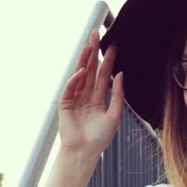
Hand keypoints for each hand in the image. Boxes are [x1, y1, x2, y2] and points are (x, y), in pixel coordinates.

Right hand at [58, 29, 124, 158]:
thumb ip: (118, 95)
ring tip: (89, 44)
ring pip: (80, 74)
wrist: (84, 152)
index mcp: (98, 98)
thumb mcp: (115, 115)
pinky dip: (75, 79)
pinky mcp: (65, 103)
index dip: (108, 59)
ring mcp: (75, 97)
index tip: (114, 45)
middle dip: (94, 52)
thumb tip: (121, 74)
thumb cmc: (99, 138)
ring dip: (84, 59)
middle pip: (90, 69)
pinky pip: (70, 87)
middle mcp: (86, 95)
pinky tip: (81, 71)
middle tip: (97, 34)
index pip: (104, 74)